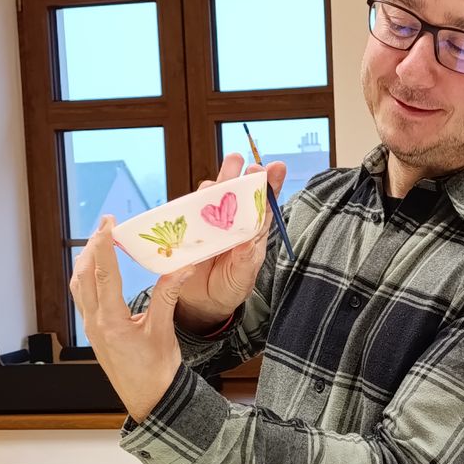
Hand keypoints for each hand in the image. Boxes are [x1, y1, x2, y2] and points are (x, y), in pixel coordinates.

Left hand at [70, 216, 194, 422]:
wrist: (150, 400)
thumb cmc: (158, 371)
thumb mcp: (164, 331)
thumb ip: (168, 296)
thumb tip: (180, 267)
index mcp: (112, 321)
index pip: (104, 273)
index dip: (105, 244)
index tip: (109, 223)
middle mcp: (95, 323)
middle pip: (85, 274)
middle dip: (93, 246)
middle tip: (106, 226)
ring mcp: (91, 328)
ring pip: (79, 285)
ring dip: (87, 261)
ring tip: (101, 243)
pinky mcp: (94, 332)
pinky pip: (83, 298)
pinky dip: (88, 278)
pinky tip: (98, 271)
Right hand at [174, 154, 286, 333]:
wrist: (203, 303)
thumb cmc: (230, 286)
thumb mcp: (243, 277)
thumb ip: (246, 258)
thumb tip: (250, 239)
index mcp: (252, 230)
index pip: (263, 203)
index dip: (270, 184)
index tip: (276, 167)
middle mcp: (231, 221)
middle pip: (236, 190)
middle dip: (239, 172)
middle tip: (241, 161)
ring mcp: (208, 222)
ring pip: (211, 195)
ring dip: (215, 183)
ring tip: (221, 179)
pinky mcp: (187, 227)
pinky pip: (187, 211)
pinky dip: (189, 204)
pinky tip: (195, 199)